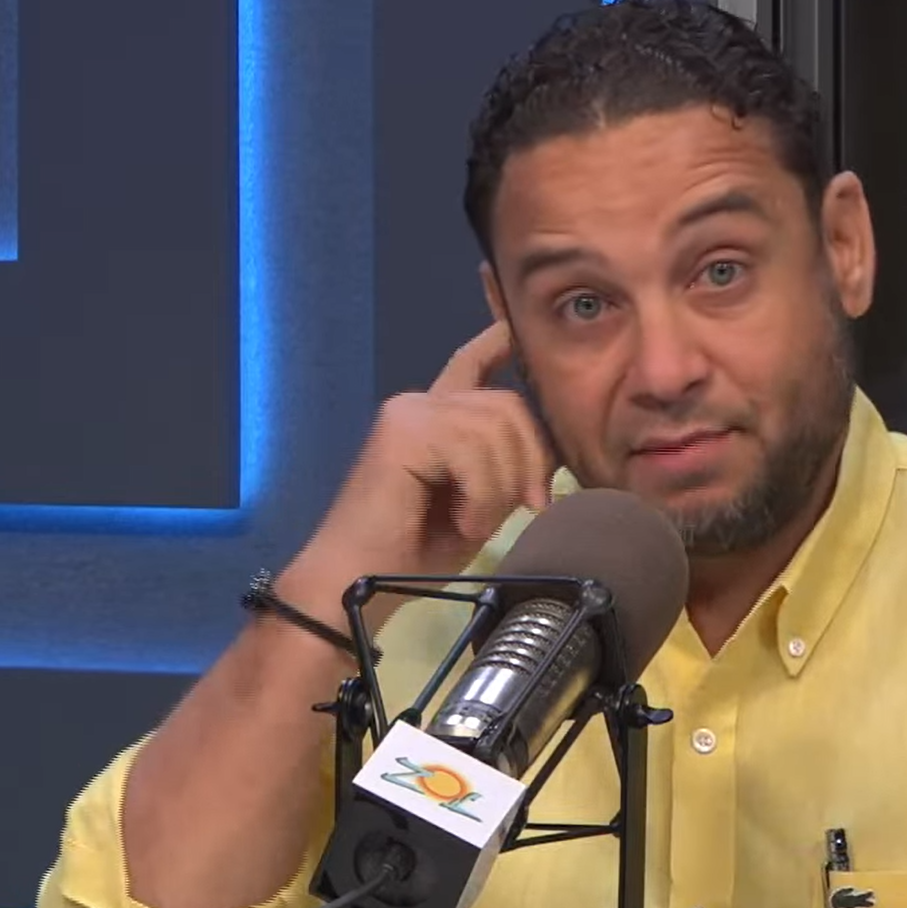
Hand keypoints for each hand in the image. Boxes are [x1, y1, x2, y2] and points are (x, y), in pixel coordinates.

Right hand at [282, 322, 555, 608]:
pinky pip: (473, 452)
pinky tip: (464, 522)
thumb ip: (506, 468)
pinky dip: (482, 496)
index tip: (513, 325)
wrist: (356, 581)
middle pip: (508, 404)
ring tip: (477, 522)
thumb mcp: (480, 504)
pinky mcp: (402, 430)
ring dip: (501, 488)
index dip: (497, 339)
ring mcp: (410, 412)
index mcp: (437, 417)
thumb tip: (550, 453)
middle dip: (531, 459)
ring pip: (496, 430)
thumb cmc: (413, 553)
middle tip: (529, 507)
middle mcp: (422, 402)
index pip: (472, 363)